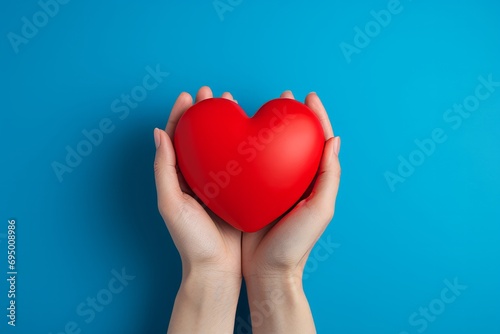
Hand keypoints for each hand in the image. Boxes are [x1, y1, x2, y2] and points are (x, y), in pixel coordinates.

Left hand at [154, 86, 241, 333]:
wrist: (216, 268)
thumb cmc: (191, 240)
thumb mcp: (171, 205)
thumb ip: (163, 169)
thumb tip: (158, 133)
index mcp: (178, 178)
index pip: (175, 138)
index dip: (181, 115)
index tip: (190, 96)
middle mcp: (196, 177)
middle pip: (199, 137)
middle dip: (205, 114)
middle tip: (213, 94)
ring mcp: (217, 184)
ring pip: (220, 146)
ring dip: (224, 125)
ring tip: (232, 105)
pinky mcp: (235, 192)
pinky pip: (237, 163)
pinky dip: (241, 145)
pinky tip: (251, 135)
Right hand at [241, 91, 340, 333]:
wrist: (268, 271)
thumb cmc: (296, 244)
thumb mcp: (320, 211)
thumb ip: (329, 176)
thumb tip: (334, 140)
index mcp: (312, 181)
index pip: (318, 141)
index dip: (315, 116)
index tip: (307, 97)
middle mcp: (292, 179)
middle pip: (291, 139)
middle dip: (287, 115)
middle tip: (282, 96)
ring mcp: (270, 185)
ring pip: (267, 147)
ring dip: (261, 125)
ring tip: (252, 106)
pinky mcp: (251, 193)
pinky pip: (248, 164)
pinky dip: (242, 146)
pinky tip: (233, 135)